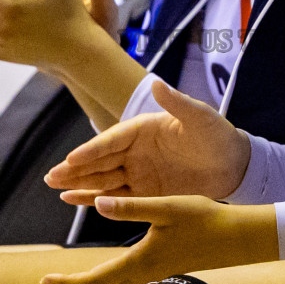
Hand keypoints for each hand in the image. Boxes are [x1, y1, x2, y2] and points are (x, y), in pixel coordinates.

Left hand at [40, 195, 276, 283]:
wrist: (237, 239)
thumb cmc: (205, 218)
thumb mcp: (166, 206)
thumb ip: (131, 207)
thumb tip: (98, 204)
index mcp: (141, 261)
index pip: (95, 282)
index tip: (45, 279)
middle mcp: (146, 277)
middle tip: (48, 283)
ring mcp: (156, 281)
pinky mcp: (164, 278)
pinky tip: (109, 283)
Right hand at [45, 78, 250, 201]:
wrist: (234, 165)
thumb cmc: (217, 135)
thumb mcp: (200, 117)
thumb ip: (177, 103)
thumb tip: (157, 83)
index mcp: (143, 128)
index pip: (112, 139)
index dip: (91, 150)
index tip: (71, 158)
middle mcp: (136, 149)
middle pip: (100, 160)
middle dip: (75, 168)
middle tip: (50, 177)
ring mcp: (138, 170)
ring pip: (102, 179)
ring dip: (79, 183)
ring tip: (55, 188)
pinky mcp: (144, 191)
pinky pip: (116, 196)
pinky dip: (94, 199)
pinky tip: (73, 201)